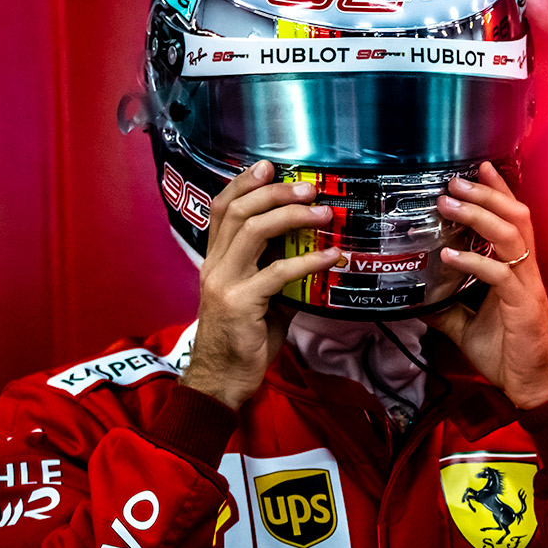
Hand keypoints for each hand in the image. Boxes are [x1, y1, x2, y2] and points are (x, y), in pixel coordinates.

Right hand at [179, 160, 343, 409]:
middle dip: (274, 193)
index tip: (269, 167)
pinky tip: (332, 257)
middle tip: (308, 187)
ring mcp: (225, 283)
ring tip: (323, 213)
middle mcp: (215, 265)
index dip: (243, 184)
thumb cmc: (244, 339)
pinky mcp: (241, 304)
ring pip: (253, 233)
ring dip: (291, 217)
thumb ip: (278, 271)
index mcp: (216, 259)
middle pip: (238, 212)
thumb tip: (315, 251)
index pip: (222, 209)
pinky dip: (309, 261)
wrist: (221, 381)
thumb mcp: (261, 297)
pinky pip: (278, 273)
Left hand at [427, 161, 547, 409]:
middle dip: (486, 194)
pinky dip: (474, 261)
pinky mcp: (523, 305)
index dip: (498, 191)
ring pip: (512, 236)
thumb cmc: (510, 354)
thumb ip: (447, 309)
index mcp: (516, 270)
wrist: (535, 386)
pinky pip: (500, 274)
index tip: (480, 167)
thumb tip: (417, 299)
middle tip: (455, 180)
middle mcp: (525, 271)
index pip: (512, 219)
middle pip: (515, 217)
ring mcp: (526, 286)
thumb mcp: (467, 327)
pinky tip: (450, 256)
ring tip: (450, 203)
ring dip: (480, 216)